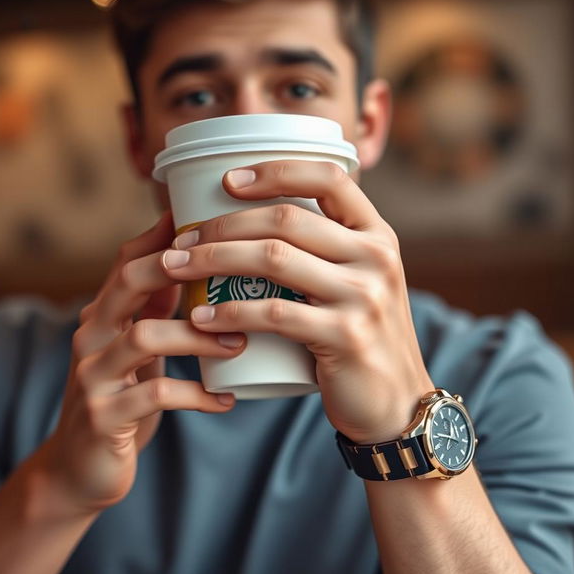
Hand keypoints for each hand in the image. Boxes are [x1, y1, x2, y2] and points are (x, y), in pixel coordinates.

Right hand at [47, 211, 245, 512]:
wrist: (79, 469)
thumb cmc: (121, 399)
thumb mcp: (135, 350)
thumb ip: (154, 310)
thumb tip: (193, 266)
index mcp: (101, 317)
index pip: (128, 261)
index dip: (164, 236)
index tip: (209, 219)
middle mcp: (90, 337)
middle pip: (128, 283)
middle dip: (179, 267)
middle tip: (230, 269)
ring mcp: (92, 376)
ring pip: (145, 336)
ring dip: (200, 337)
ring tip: (240, 344)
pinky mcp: (103, 416)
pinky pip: (157, 395)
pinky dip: (198, 395)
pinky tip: (226, 400)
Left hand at [164, 160, 434, 444]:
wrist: (397, 402)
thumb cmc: (361, 338)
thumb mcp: (359, 284)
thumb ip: (326, 254)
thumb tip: (254, 228)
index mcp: (378, 235)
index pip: (329, 177)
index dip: (275, 171)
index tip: (227, 181)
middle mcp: (376, 256)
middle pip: (286, 218)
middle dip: (222, 224)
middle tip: (182, 238)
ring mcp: (364, 295)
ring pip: (273, 258)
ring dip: (213, 259)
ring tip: (176, 267)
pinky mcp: (346, 335)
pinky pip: (274, 313)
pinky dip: (229, 313)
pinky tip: (200, 317)